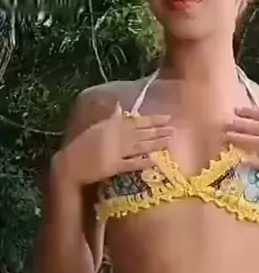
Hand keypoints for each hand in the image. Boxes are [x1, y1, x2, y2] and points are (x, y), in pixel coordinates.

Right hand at [55, 99, 172, 186]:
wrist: (70, 164)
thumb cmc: (83, 146)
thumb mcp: (96, 128)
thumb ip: (110, 118)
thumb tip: (119, 106)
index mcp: (112, 126)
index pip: (137, 121)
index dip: (153, 119)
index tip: (167, 117)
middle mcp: (116, 137)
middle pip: (141, 133)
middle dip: (159, 131)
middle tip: (174, 129)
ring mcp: (115, 152)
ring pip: (140, 146)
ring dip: (155, 143)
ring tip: (169, 141)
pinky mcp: (113, 166)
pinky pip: (131, 164)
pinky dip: (142, 162)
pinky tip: (154, 161)